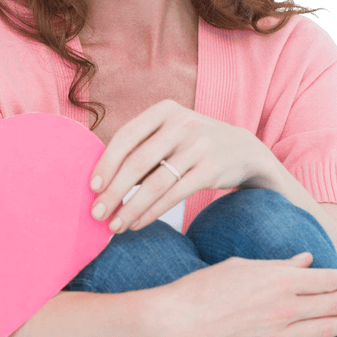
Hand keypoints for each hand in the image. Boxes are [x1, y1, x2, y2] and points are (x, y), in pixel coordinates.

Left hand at [89, 99, 271, 231]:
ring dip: (131, 208)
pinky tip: (137, 223)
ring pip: (155, 183)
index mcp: (164, 110)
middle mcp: (182, 124)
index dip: (106, 163)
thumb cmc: (191, 145)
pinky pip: (174, 195)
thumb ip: (140, 148)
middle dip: (113, 192)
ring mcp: (199, 146)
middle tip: (96, 213)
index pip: (126, 136)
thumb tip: (100, 182)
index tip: (92, 187)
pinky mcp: (211, 169)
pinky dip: (152, 212)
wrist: (243, 150)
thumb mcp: (169, 133)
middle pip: (137, 162)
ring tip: (115, 225)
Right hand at [148, 253, 336, 336]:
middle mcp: (285, 308)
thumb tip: (306, 260)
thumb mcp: (242, 266)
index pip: (326, 279)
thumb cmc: (204, 287)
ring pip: (327, 329)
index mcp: (279, 280)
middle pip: (333, 304)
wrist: (179, 321)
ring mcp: (279, 334)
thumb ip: (278, 265)